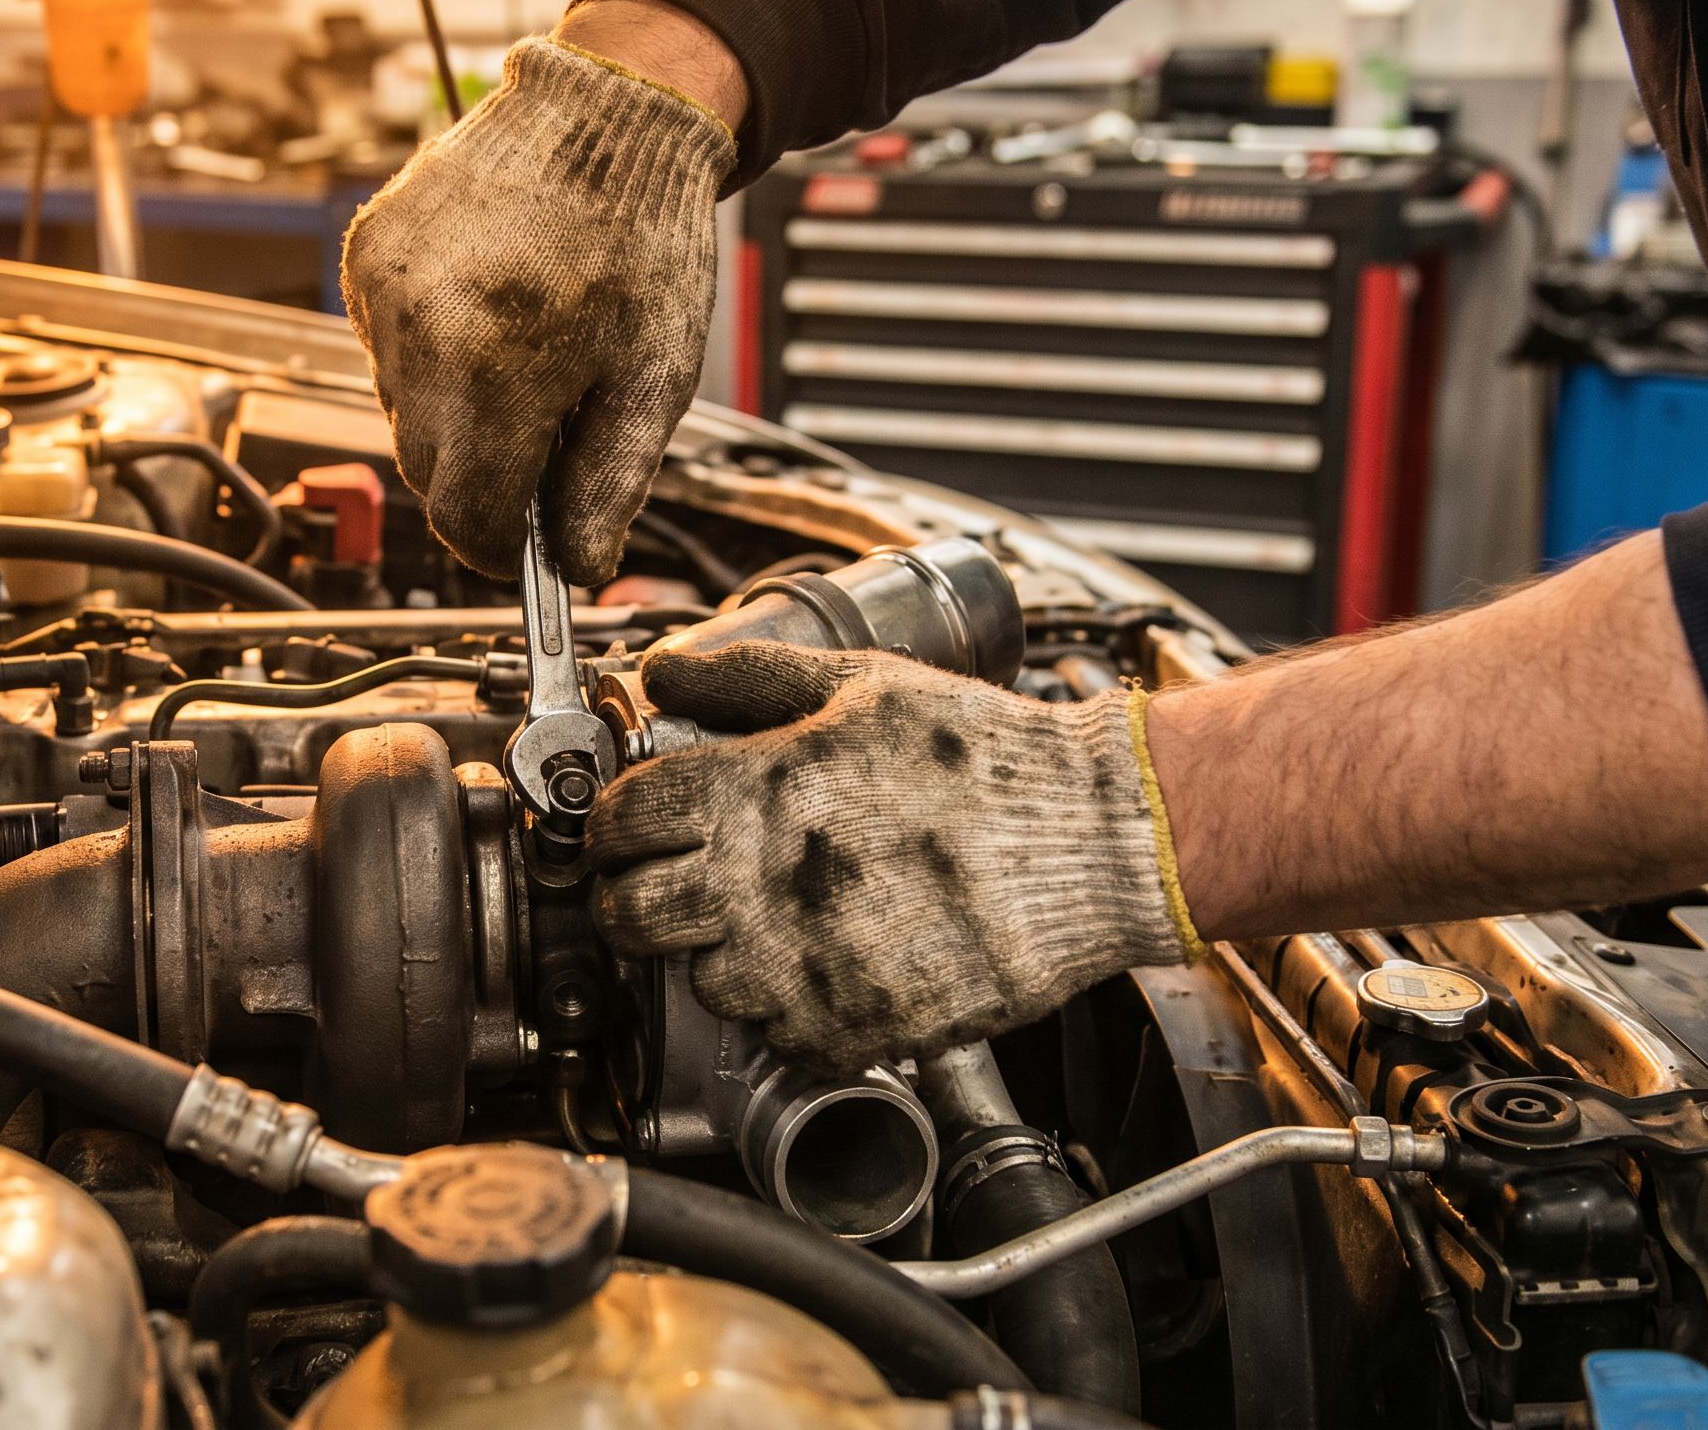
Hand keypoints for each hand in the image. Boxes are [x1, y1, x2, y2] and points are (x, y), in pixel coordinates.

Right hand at [340, 31, 733, 584]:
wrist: (605, 115)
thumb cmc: (644, 237)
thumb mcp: (655, 377)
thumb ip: (611, 486)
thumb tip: (580, 569)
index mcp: (493, 374)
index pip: (464, 519)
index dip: (502, 549)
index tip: (529, 547)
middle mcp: (420, 336)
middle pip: (429, 474)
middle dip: (487, 473)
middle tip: (552, 426)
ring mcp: (382, 294)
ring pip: (405, 413)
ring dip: (457, 413)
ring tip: (525, 354)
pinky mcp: (365, 258)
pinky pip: (386, 350)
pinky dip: (431, 355)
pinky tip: (487, 313)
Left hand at [586, 642, 1194, 1070]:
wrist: (1096, 843)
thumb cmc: (987, 760)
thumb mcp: (862, 685)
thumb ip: (748, 677)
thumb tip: (662, 666)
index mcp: (758, 789)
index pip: (616, 822)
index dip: (611, 824)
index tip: (630, 828)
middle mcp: (766, 885)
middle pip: (628, 918)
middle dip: (638, 898)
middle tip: (676, 883)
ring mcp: (808, 968)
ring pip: (700, 985)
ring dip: (719, 957)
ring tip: (775, 920)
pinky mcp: (856, 1029)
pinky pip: (775, 1039)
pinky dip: (788, 1012)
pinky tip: (828, 964)